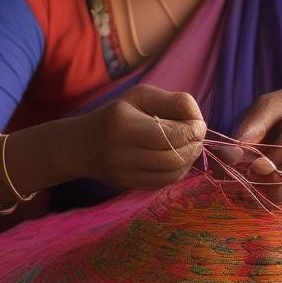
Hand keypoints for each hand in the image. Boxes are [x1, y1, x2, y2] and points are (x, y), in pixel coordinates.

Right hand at [76, 85, 205, 190]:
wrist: (83, 144)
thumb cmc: (119, 114)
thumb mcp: (141, 96)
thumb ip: (173, 102)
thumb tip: (198, 121)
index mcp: (124, 124)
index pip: (171, 135)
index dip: (193, 131)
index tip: (198, 124)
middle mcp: (122, 153)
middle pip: (173, 158)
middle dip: (193, 146)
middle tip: (196, 136)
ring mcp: (124, 174)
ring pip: (171, 174)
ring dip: (188, 160)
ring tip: (188, 146)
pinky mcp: (129, 186)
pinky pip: (164, 183)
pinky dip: (178, 171)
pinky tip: (177, 158)